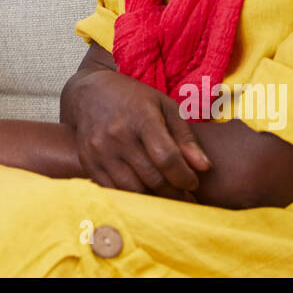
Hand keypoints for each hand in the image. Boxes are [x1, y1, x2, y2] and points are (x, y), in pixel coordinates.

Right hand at [70, 69, 211, 198]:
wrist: (89, 92)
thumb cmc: (134, 99)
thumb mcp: (165, 106)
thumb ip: (185, 137)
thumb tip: (205, 167)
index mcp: (141, 118)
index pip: (167, 158)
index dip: (184, 177)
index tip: (193, 183)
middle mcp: (117, 135)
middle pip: (151, 178)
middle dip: (174, 193)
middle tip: (185, 197)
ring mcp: (99, 150)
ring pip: (132, 190)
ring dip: (154, 200)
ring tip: (167, 198)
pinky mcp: (87, 162)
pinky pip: (113, 191)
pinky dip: (131, 197)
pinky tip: (144, 193)